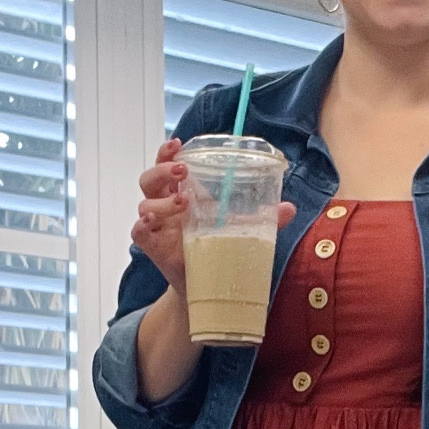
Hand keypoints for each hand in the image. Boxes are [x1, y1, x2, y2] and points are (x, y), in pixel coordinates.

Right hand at [132, 137, 294, 298]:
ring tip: (183, 202)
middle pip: (150, 179)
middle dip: (162, 170)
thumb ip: (261, 218)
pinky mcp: (152, 247)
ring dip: (162, 199)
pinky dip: (142, 225)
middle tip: (183, 171)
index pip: (167, 164)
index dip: (167, 152)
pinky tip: (151, 222)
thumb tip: (289, 208)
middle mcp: (164, 205)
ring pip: (144, 202)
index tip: (178, 144)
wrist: (207, 284)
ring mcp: (157, 226)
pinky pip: (139, 232)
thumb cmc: (216, 247)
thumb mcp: (239, 228)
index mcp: (181, 192)